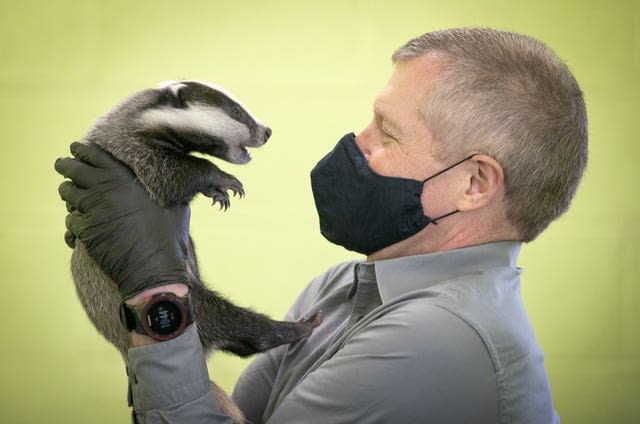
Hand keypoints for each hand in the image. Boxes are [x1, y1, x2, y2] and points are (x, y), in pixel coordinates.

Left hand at [55, 142, 191, 299]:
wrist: (154, 269)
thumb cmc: (169, 238)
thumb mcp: (177, 206)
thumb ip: (168, 189)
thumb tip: (179, 182)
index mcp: (125, 178)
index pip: (94, 154)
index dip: (83, 150)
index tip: (77, 148)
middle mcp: (104, 189)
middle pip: (73, 169)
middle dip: (66, 166)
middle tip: (64, 165)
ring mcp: (91, 210)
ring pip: (68, 193)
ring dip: (69, 193)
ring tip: (71, 194)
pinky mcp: (84, 231)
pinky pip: (71, 221)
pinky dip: (74, 223)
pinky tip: (80, 227)